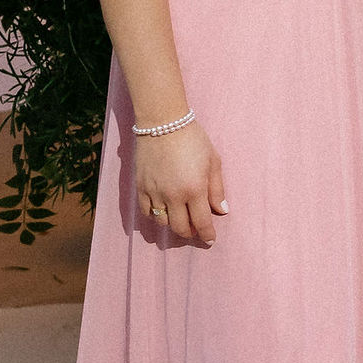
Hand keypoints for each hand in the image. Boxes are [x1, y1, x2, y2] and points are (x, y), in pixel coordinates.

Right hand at [134, 117, 225, 244]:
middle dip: (191, 233)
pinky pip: (146, 212)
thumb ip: (217, 189)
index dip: (207, 234)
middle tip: (196, 231)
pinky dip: (155, 216)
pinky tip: (163, 211)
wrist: (163, 123)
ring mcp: (155, 192)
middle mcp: (174, 195)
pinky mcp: (140, 187)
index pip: (201, 222)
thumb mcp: (213, 161)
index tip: (211, 239)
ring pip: (162, 222)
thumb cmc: (193, 139)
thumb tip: (221, 210)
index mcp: (194, 189)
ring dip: (173, 225)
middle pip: (180, 228)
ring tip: (180, 219)